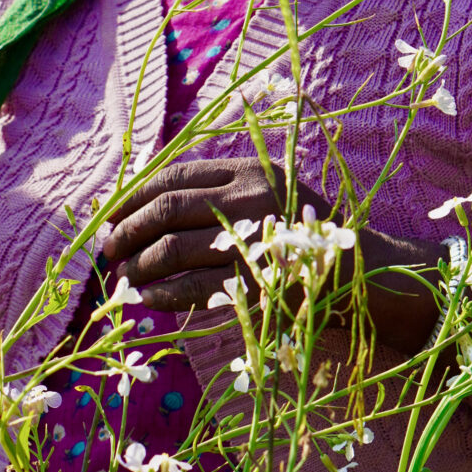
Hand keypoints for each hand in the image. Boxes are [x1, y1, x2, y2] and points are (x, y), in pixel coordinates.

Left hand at [104, 156, 443, 353]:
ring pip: (174, 249)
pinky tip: (148, 300)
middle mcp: (252, 198)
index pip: (174, 174)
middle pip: (167, 209)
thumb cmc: (304, 235)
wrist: (364, 274)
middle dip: (128, 230)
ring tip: (123, 280)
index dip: (133, 195)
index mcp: (251, 171)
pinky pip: (194, 287)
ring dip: (139, 267)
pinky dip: (163, 295)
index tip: (110, 215)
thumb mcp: (269, 195)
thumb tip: (145, 206)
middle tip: (108, 250)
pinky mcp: (258, 281)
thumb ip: (220, 192)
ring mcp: (256, 240)